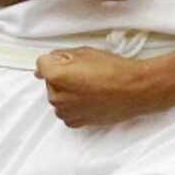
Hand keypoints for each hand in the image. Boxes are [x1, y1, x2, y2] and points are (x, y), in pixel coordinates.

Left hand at [35, 47, 151, 127]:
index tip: (73, 62)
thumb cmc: (113, 69)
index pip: (42, 64)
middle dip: (62, 76)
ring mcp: (66, 112)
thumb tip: (41, 68)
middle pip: (50, 82)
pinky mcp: (76, 122)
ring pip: (58, 97)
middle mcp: (57, 97)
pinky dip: (74, 105)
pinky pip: (67, 111)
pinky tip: (90, 98)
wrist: (134, 90)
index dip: (58, 59)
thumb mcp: (85, 52)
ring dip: (68, 92)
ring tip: (90, 87)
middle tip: (86, 74)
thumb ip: (59, 57)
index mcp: (56, 76)